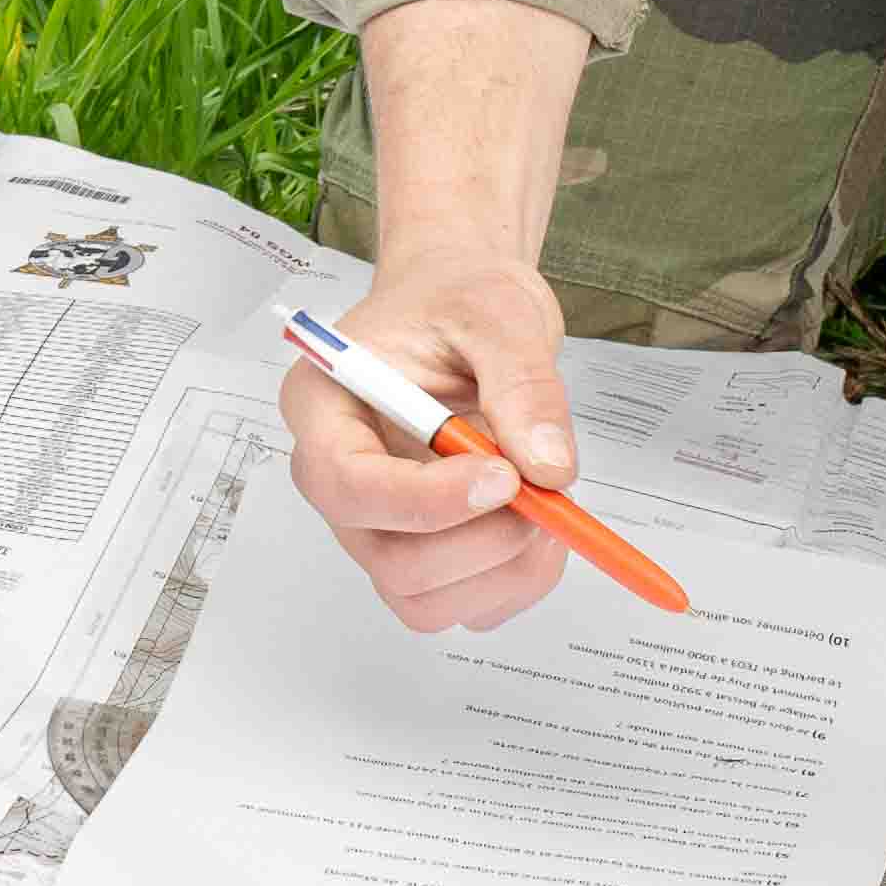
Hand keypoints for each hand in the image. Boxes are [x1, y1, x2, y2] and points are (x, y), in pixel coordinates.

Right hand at [299, 0, 594, 632]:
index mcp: (325, 402)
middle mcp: (333, 469)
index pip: (352, 487)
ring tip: (559, 521)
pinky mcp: (415, 544)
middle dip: (478, 552)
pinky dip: (506, 584)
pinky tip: (542, 530)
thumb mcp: (502, 309)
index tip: (509, 482)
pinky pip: (451, 600)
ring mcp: (372, 518)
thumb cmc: (464, 286)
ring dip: (500, 579)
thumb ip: (525, 382)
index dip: (429, 503)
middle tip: (554, 512)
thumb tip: (551, 466)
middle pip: (382, 562)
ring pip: (418, 598)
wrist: (467, 292)